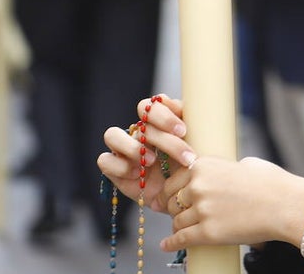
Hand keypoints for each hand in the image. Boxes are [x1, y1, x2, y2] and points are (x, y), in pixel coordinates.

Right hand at [98, 95, 194, 211]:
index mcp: (158, 121)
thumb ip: (192, 122)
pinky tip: (138, 174)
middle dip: (165, 139)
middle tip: (185, 155)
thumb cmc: (192, 167)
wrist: (185, 198)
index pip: (151, 105)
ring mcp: (124, 149)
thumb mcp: (198, 145)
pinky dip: (121, 166)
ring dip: (133, 147)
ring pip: (112, 135)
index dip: (165, 115)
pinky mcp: (115, 170)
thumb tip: (180, 106)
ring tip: (153, 161)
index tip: (183, 131)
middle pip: (140, 122)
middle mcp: (139, 132)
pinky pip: (105, 160)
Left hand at [159, 156, 303, 250]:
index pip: (174, 179)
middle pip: (172, 201)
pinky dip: (172, 243)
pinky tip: (167, 245)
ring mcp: (202, 210)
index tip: (169, 197)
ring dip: (179, 226)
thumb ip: (223, 168)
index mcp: (203, 165)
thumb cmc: (271, 183)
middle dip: (173, 208)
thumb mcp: (243, 164)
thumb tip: (220, 173)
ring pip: (177, 221)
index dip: (171, 191)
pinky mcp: (209, 233)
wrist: (285, 205)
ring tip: (181, 230)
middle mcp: (198, 186)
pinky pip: (182, 239)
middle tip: (176, 213)